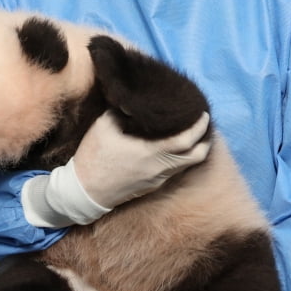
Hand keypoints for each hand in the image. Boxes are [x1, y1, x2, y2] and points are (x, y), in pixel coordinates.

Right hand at [22, 111, 210, 227]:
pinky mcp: (153, 185)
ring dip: (194, 149)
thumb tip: (133, 99)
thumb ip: (122, 111)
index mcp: (152, 152)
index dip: (199, 126)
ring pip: (187, 165)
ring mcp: (158, 179)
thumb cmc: (94, 157)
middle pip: (197, 155)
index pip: (187, 140)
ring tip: (192, 134)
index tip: (203, 112)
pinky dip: (181, 157)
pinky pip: (175, 170)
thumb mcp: (103, 126)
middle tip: (203, 123)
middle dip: (205, 138)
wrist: (85, 191)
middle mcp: (160, 168)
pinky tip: (175, 147)